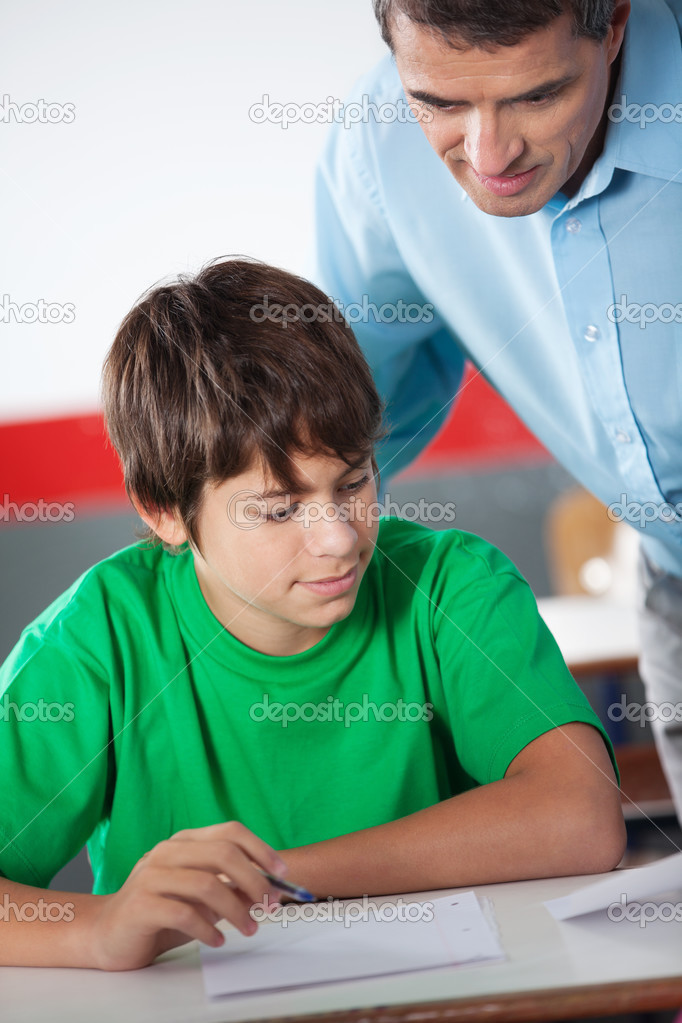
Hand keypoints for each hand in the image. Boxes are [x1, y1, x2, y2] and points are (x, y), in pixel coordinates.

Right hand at [88, 821, 286, 970]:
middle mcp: (168, 852)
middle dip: (254, 880)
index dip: (260, 850)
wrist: (108, 933)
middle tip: (269, 905)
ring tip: (248, 929)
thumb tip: (268, 888)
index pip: (230, 832)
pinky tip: (217, 940)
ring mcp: (151, 875)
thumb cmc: (160, 912)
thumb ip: (228, 886)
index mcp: (185, 842)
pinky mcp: (140, 904)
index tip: (281, 873)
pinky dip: (209, 929)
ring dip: (236, 910)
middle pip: (222, 854)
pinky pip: (184, 914)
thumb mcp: (200, 895)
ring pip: (206, 884)